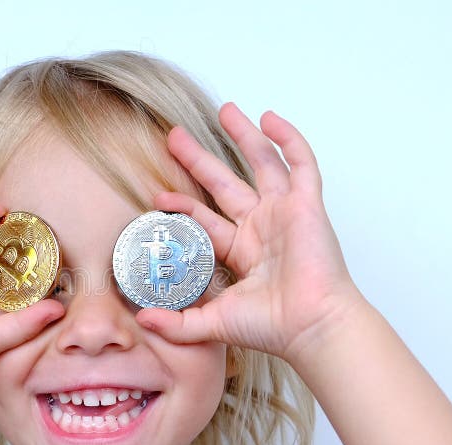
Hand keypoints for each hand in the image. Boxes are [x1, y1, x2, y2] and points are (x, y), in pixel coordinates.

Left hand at [135, 103, 364, 365]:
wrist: (311, 327)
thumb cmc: (272, 327)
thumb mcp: (212, 323)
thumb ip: (177, 323)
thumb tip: (141, 320)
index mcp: (242, 251)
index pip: (206, 219)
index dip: (183, 205)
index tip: (159, 195)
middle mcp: (262, 227)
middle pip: (226, 183)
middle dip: (200, 160)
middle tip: (175, 137)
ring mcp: (285, 213)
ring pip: (263, 164)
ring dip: (245, 137)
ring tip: (226, 110)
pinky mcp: (308, 205)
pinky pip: (301, 164)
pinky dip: (288, 140)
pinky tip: (269, 118)